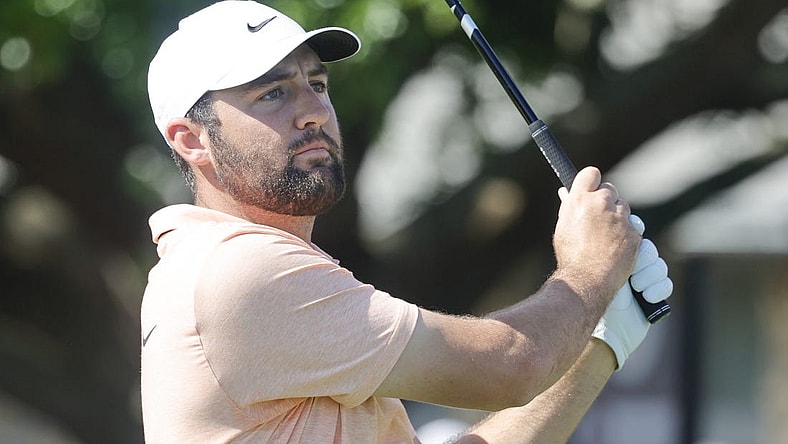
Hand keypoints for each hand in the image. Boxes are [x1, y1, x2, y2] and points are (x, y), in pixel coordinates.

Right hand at [554, 167, 640, 297]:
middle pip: (610, 189)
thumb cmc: (570, 256)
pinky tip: (614, 247)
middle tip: (599, 215)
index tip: (592, 187)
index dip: (592, 181)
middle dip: (606, 200)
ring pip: (623, 208)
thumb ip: (569, 208)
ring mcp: (620, 219)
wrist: (586, 280)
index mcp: (580, 200)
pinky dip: (625, 235)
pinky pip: (631, 227)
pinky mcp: (633, 233)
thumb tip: (568, 192)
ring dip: (616, 217)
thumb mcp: (563, 228)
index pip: (591, 173)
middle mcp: (601, 204)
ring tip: (605, 236)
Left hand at [592, 218, 672, 369]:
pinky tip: (646, 297)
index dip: (634, 236)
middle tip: (630, 273)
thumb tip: (591, 210)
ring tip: (636, 287)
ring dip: (648, 276)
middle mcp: (629, 266)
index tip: (632, 237)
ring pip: (658, 266)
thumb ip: (596, 241)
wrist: (603, 326)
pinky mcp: (654, 296)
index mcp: (613, 256)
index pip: (632, 237)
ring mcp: (643, 281)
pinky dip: (657, 289)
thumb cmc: (593, 294)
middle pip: (648, 250)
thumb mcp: (592, 264)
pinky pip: (666, 284)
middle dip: (642, 260)